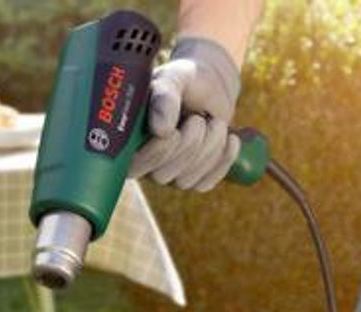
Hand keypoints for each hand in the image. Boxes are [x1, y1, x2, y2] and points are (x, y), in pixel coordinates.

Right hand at [130, 37, 241, 191]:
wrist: (211, 86)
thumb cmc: (185, 80)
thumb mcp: (173, 79)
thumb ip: (165, 97)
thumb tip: (161, 130)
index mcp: (129, 138)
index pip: (132, 166)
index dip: (154, 153)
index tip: (173, 131)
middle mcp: (144, 162)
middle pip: (161, 175)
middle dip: (187, 145)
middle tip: (197, 119)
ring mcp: (169, 174)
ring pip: (186, 180)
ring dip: (208, 148)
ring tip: (214, 122)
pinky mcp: (194, 179)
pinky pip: (206, 182)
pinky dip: (223, 159)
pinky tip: (231, 139)